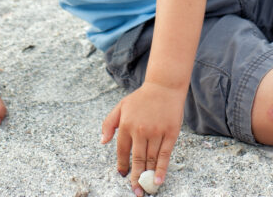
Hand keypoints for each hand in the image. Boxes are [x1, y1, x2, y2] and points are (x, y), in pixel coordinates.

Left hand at [101, 81, 184, 195]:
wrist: (164, 86)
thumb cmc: (142, 98)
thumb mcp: (121, 106)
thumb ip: (109, 123)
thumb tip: (103, 141)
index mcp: (127, 124)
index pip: (122, 151)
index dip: (122, 165)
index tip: (123, 174)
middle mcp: (140, 129)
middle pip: (137, 159)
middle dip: (135, 177)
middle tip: (135, 191)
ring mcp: (156, 131)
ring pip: (151, 158)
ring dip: (148, 176)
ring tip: (146, 189)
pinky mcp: (170, 132)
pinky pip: (165, 154)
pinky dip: (162, 169)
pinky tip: (158, 180)